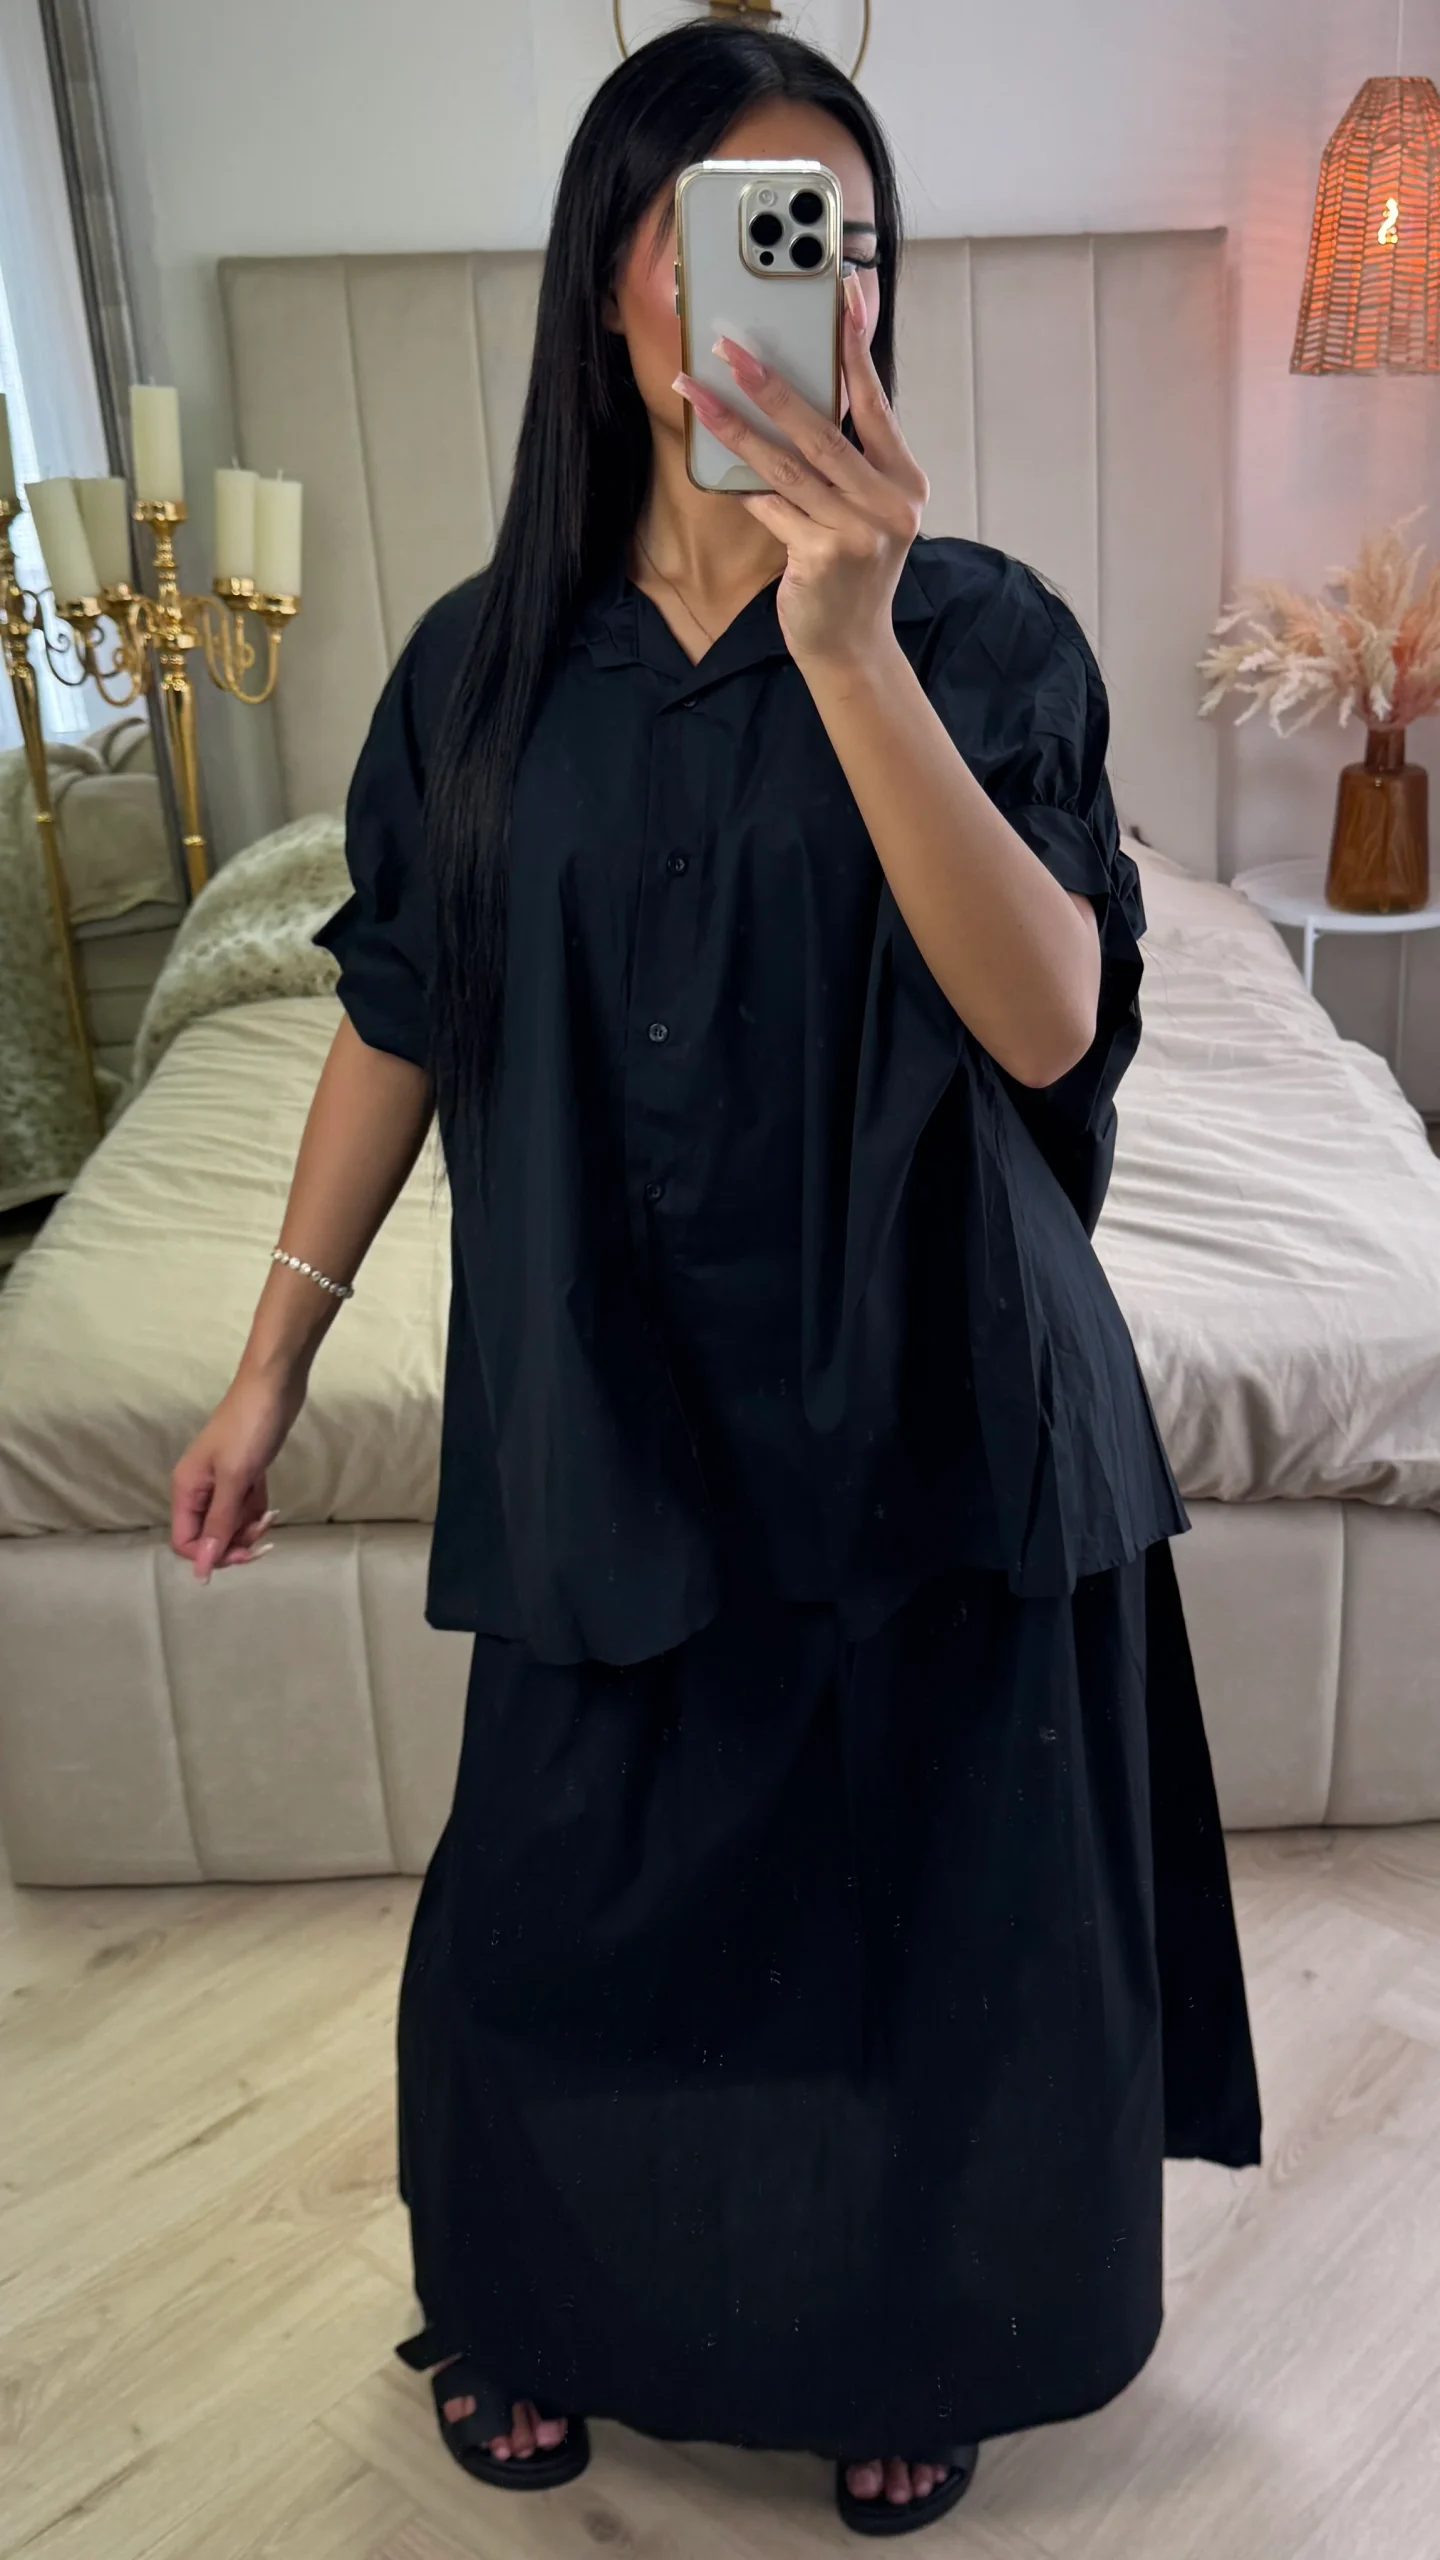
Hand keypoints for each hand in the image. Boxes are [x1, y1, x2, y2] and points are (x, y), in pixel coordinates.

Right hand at [170, 1364, 306, 1581]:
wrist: (275, 1387)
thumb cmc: (250, 1428)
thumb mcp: (234, 1480)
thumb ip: (218, 1525)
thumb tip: (201, 1570)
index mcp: (187, 1489)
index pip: (186, 1542)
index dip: (210, 1555)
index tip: (241, 1552)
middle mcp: (199, 1489)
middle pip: (209, 1537)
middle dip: (234, 1543)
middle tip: (261, 1535)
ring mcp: (222, 1482)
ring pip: (229, 1525)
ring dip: (249, 1529)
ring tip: (269, 1516)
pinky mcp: (244, 1475)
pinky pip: (245, 1508)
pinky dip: (257, 1513)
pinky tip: (271, 1508)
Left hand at [673, 272, 928, 673]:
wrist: (850, 646)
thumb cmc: (850, 571)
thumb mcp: (864, 511)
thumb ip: (846, 462)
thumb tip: (796, 398)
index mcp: (904, 481)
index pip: (876, 403)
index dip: (855, 349)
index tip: (839, 295)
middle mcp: (889, 503)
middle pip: (822, 430)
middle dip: (771, 383)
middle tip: (731, 347)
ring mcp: (857, 531)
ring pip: (786, 466)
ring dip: (735, 425)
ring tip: (696, 391)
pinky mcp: (822, 556)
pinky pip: (770, 508)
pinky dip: (743, 488)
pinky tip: (715, 466)